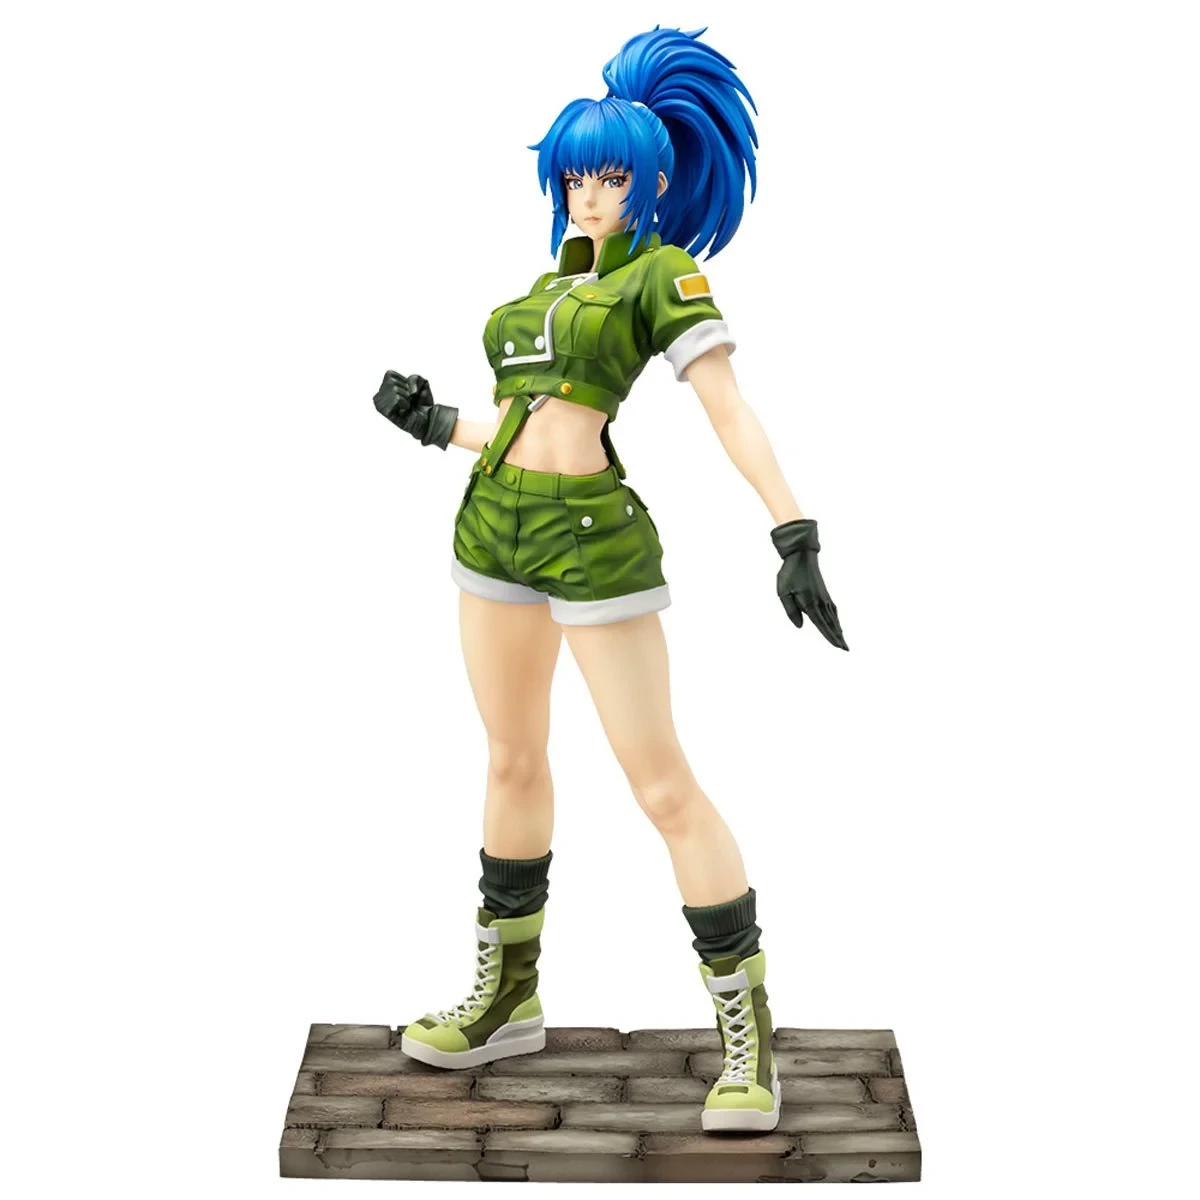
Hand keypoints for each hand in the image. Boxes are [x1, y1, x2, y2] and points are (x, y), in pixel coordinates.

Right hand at [372, 370, 457, 449]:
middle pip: (391, 382)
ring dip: (406, 398)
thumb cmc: (422, 402)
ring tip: (407, 406)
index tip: (408, 392)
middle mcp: (379, 396)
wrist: (428, 419)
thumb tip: (411, 392)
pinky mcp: (387, 414)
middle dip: (406, 390)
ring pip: (394, 390)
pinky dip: (405, 403)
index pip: (390, 374)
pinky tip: (405, 411)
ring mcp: (381, 406)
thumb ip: (415, 379)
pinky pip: (396, 399)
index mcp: (383, 388)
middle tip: (409, 401)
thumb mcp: (422, 383)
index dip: (404, 382)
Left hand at [771, 519, 847, 649]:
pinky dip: (836, 619)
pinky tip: (837, 623)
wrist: (802, 555)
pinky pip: (833, 609)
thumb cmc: (789, 574)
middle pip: (831, 624)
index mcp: (810, 603)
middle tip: (846, 649)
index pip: (821, 625)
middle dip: (838, 637)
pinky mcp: (824, 593)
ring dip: (839, 630)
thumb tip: (801, 627)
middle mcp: (820, 602)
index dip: (829, 637)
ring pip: (833, 617)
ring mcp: (824, 597)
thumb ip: (791, 611)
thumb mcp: (783, 592)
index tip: (838, 646)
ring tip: (843, 641)